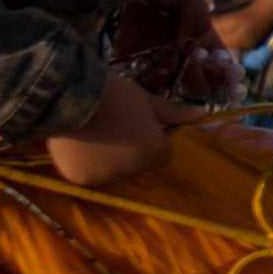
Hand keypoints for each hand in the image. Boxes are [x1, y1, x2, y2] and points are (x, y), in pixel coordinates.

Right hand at [39, 92, 173, 189]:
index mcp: (156, 152)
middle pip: (137, 163)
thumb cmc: (114, 94)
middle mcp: (134, 171)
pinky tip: (78, 142)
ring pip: (112, 169)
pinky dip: (84, 162)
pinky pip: (88, 172)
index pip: (163, 152)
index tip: (136, 121)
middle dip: (130, 148)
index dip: (152, 136)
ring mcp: (106, 177)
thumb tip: (202, 113)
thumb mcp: (146, 99)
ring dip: (106, 157)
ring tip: (93, 131)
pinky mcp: (82, 179)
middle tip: (112, 124)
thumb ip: (173, 112)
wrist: (70, 96)